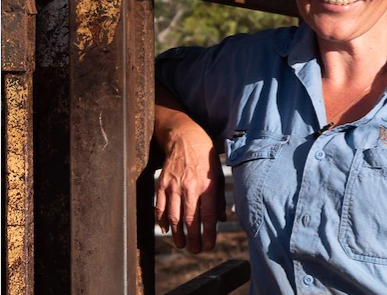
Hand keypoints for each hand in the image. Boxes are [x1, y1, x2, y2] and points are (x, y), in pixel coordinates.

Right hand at [154, 127, 226, 252]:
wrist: (184, 138)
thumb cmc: (205, 158)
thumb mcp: (217, 175)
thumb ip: (218, 198)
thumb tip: (221, 219)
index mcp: (206, 185)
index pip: (208, 215)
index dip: (208, 233)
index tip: (209, 246)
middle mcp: (190, 187)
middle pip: (190, 219)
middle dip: (193, 238)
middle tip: (195, 250)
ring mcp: (173, 186)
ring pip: (174, 216)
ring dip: (177, 234)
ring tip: (182, 245)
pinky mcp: (161, 184)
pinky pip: (160, 207)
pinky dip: (162, 220)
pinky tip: (166, 229)